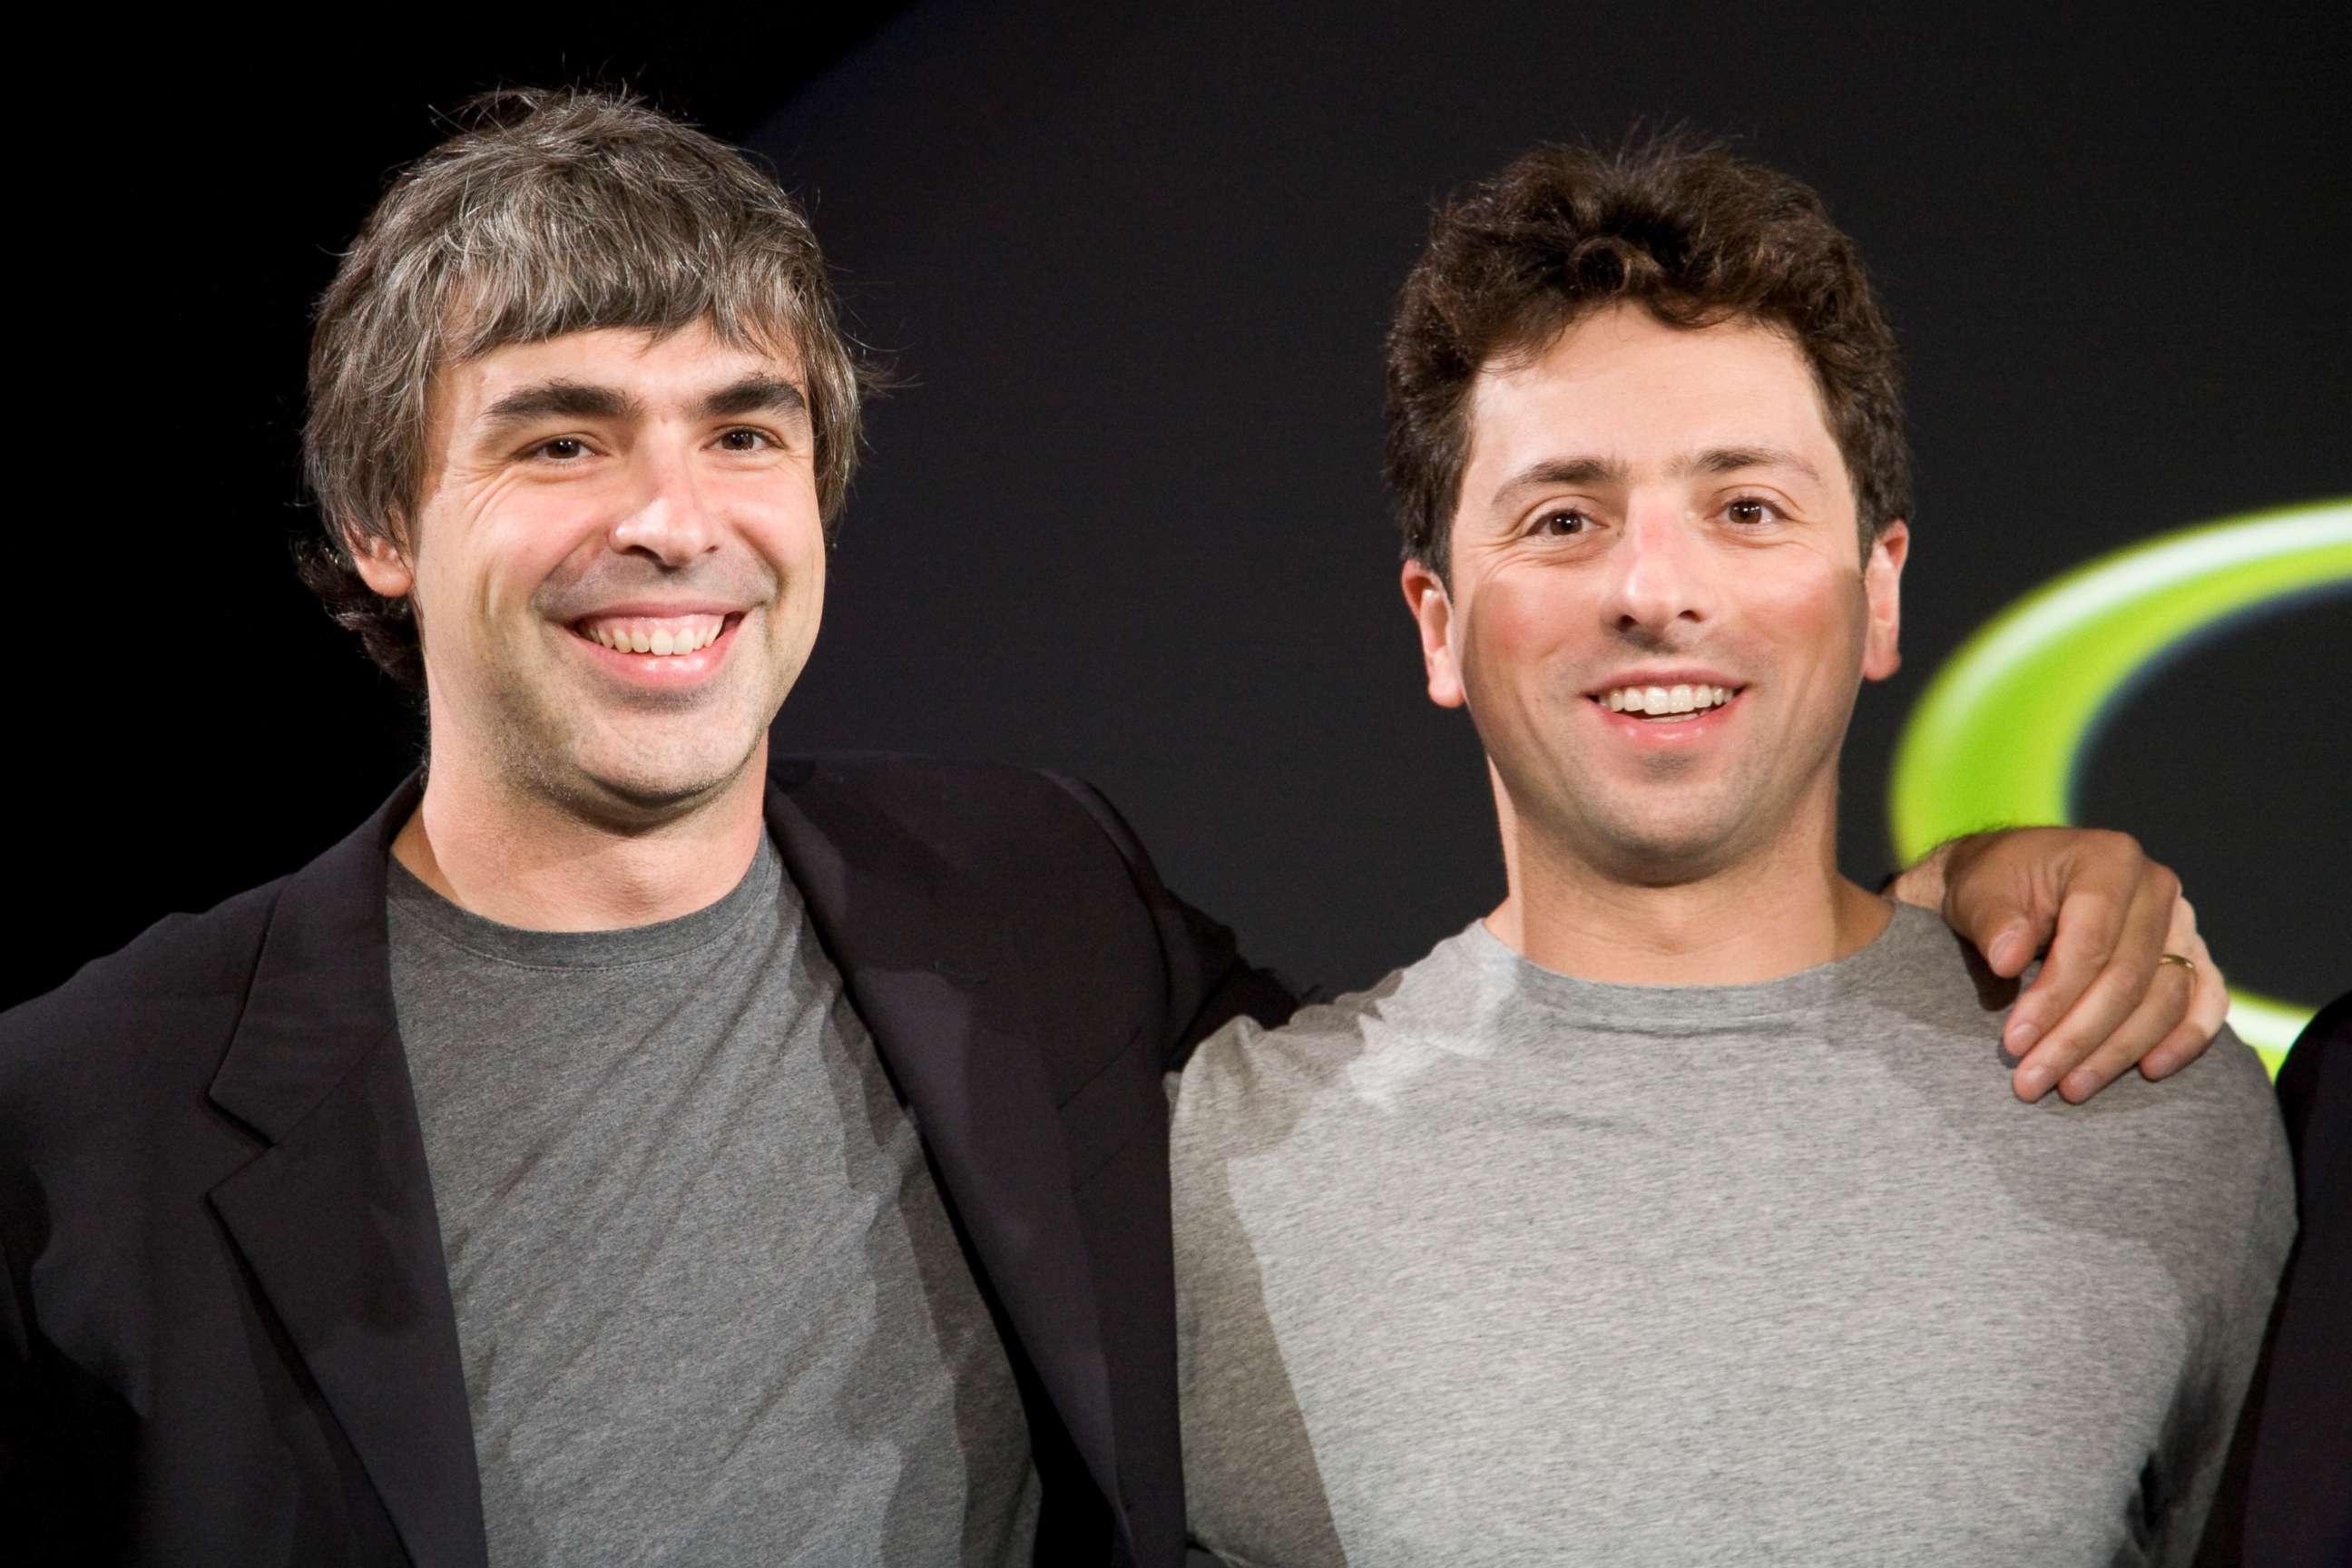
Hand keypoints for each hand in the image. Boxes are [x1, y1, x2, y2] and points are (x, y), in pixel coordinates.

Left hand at [1888, 828, 2227, 1102]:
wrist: (2012, 882)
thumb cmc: (1992, 886)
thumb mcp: (1977, 892)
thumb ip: (1993, 923)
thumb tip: (2009, 960)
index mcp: (2109, 860)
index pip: (2092, 944)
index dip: (2054, 999)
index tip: (2014, 1043)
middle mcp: (2156, 888)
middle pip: (2128, 979)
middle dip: (2078, 1038)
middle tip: (2032, 1081)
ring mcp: (2180, 923)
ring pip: (2164, 999)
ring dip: (2118, 1052)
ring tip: (2070, 1088)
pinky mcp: (2190, 954)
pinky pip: (2205, 1000)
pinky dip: (2185, 1038)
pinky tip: (2150, 1071)